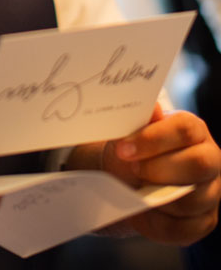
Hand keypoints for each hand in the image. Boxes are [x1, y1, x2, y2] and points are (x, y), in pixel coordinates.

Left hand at [99, 107, 220, 244]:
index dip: (153, 139)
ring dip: (157, 197)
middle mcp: (210, 160)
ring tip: (134, 190)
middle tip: (132, 169)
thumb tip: (149, 106)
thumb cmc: (134, 147)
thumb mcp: (131, 130)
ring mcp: (211, 192)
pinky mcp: (204, 220)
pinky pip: (184, 228)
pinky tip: (139, 211)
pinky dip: (156, 222)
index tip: (123, 149)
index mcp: (193, 131)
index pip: (185, 130)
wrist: (130, 176)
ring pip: (192, 200)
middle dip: (159, 169)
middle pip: (198, 165)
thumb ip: (139, 119)